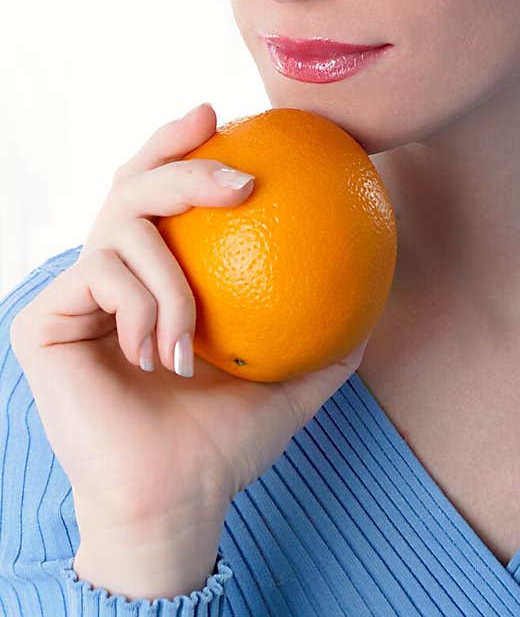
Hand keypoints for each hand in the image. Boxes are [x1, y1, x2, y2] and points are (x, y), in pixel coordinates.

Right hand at [9, 103, 370, 533]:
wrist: (176, 500)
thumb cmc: (228, 444)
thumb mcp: (292, 381)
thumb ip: (326, 336)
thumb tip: (377, 290)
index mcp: (156, 276)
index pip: (163, 193)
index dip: (182, 144)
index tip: (224, 116)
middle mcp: (110, 275)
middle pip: (133, 184)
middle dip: (182, 163)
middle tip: (238, 178)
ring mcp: (75, 295)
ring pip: (119, 227)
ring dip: (171, 278)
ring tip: (192, 338)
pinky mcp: (45, 321)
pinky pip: (99, 275)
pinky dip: (141, 306)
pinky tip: (160, 355)